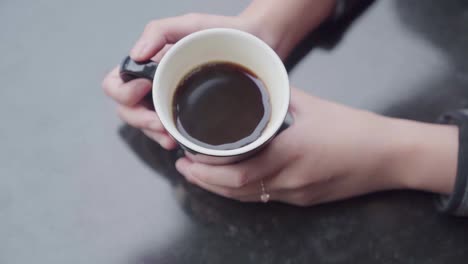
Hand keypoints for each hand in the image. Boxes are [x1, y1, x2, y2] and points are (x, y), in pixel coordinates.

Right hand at [102, 13, 262, 148]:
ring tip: (171, 138)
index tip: (145, 88)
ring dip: (153, 135)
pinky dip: (169, 139)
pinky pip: (169, 132)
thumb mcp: (189, 25)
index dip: (123, 91)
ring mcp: (171, 102)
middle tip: (160, 123)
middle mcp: (155, 85)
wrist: (255, 44)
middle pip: (127, 110)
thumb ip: (158, 31)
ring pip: (146, 126)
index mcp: (149, 66)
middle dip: (140, 120)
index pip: (116, 84)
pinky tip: (180, 142)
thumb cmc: (221, 31)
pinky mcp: (188, 115)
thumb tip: (136, 55)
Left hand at [175, 87, 457, 205]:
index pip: (236, 169)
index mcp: (290, 151)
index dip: (207, 168)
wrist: (387, 157)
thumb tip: (257, 91)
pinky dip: (242, 193)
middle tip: (184, 168)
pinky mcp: (303, 200)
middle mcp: (290, 178)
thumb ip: (280, 98)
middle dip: (204, 181)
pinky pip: (264, 199)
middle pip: (236, 189)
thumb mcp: (313, 105)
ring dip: (219, 189)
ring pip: (248, 198)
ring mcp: (296, 194)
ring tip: (199, 177)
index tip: (188, 156)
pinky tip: (231, 184)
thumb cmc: (354, 129)